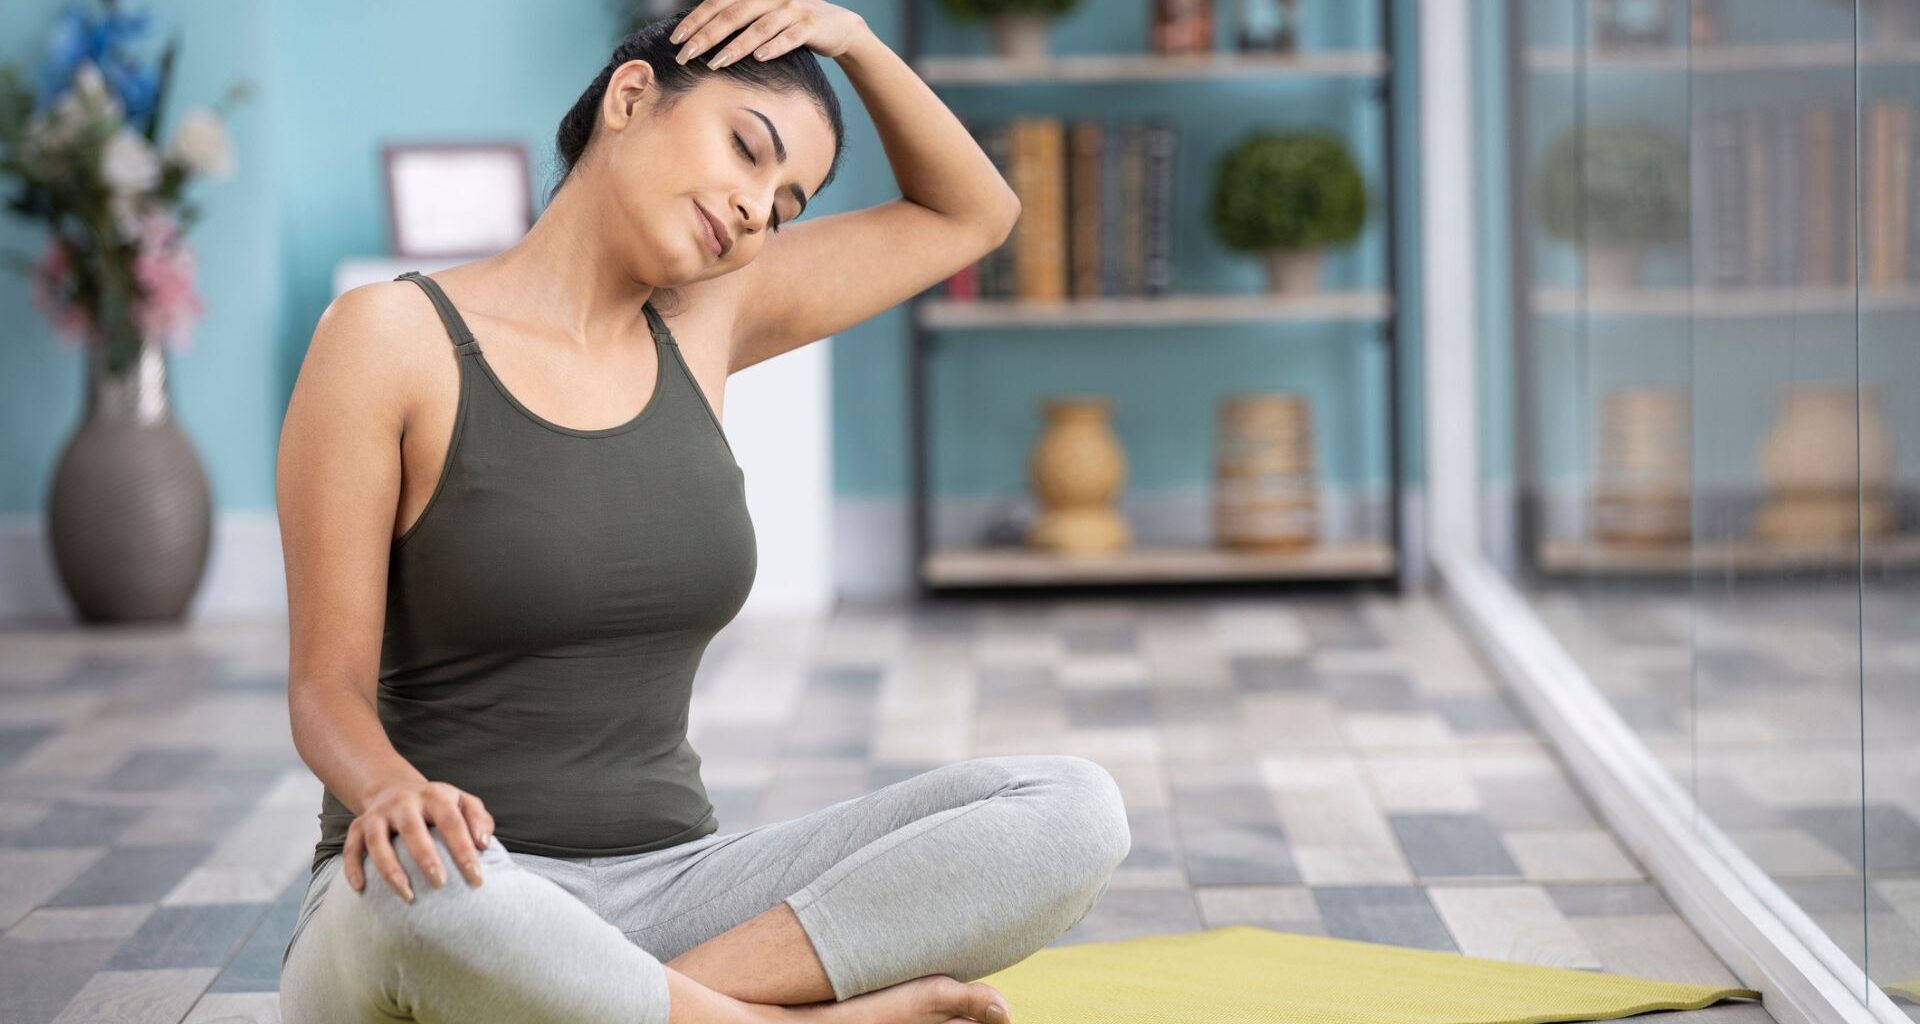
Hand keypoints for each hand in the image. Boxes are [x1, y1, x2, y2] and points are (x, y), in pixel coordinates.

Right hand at [342, 779, 494, 900]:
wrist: (395, 788)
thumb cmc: (439, 805)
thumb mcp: (463, 802)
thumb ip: (479, 820)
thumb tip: (484, 845)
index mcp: (434, 796)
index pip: (452, 822)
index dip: (464, 850)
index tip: (476, 878)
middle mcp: (403, 802)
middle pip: (413, 830)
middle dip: (426, 858)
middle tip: (440, 885)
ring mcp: (378, 814)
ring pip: (378, 842)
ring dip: (391, 870)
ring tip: (407, 895)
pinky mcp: (358, 826)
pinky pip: (351, 847)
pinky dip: (352, 867)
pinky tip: (361, 888)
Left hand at [669, 0, 867, 67]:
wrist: (838, 26)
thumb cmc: (792, 25)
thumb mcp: (763, 16)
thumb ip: (738, 19)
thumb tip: (700, 36)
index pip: (718, 3)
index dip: (696, 19)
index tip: (676, 39)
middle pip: (733, 15)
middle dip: (706, 35)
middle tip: (686, 55)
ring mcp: (792, 9)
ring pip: (758, 27)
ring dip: (735, 46)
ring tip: (715, 63)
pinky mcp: (810, 26)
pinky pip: (789, 37)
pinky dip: (774, 47)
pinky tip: (759, 58)